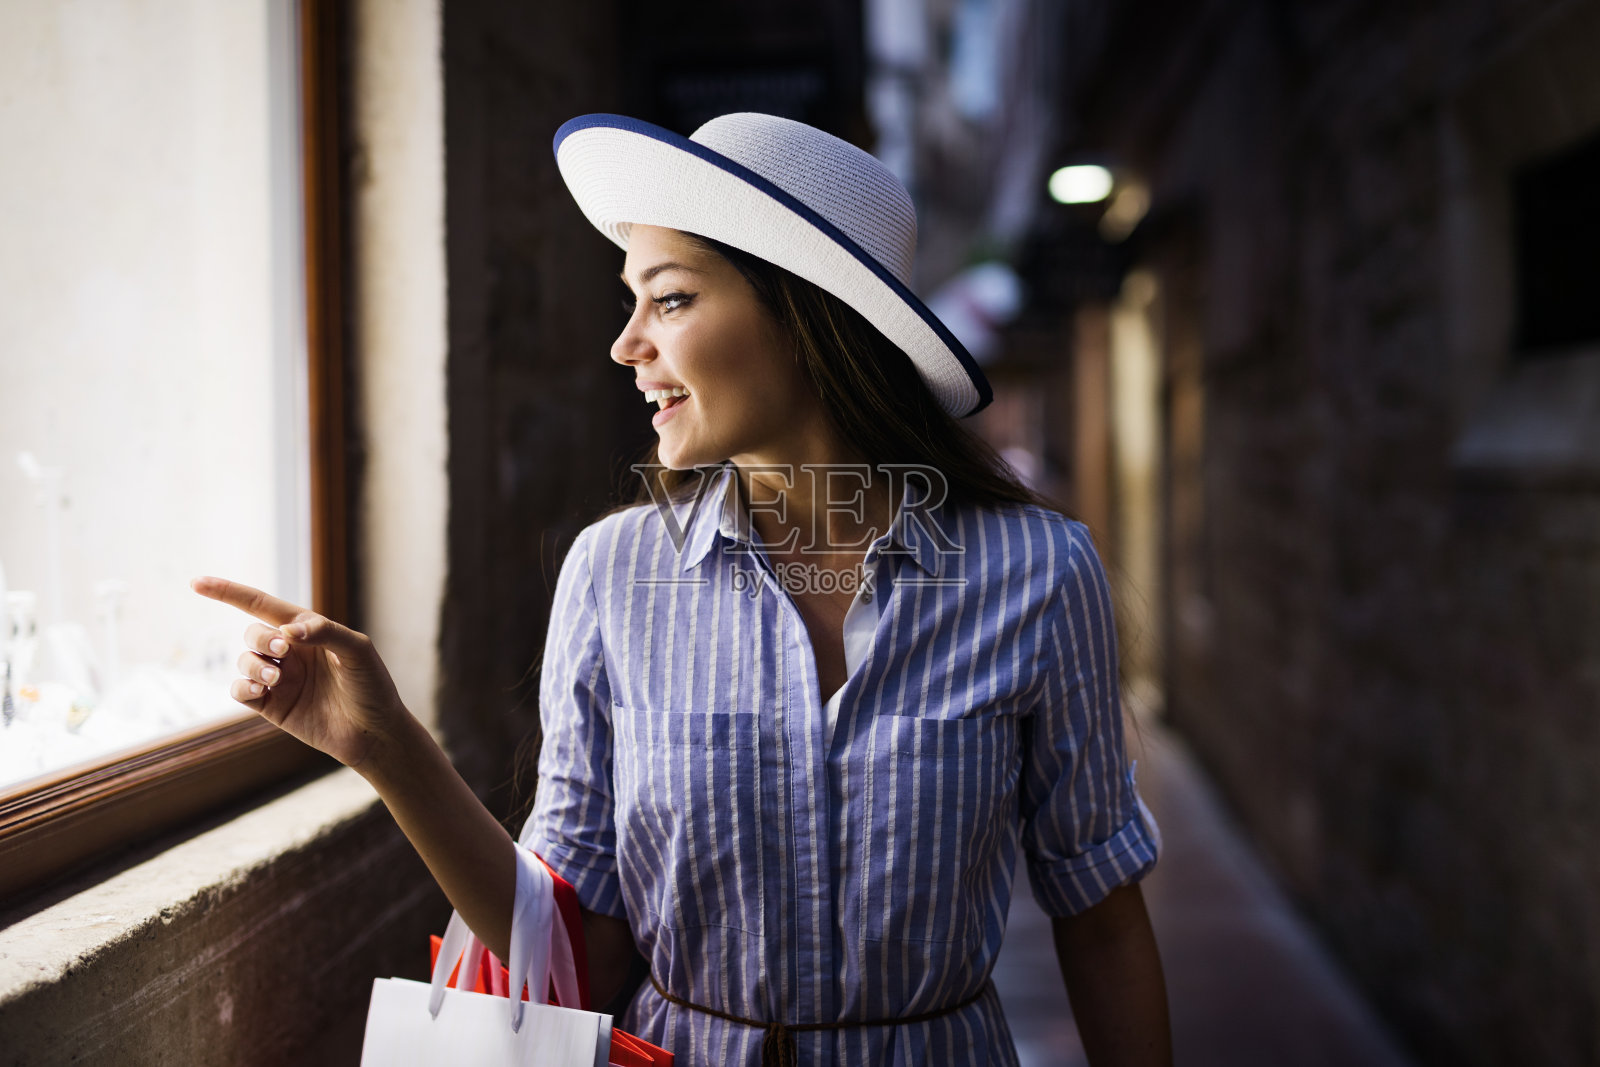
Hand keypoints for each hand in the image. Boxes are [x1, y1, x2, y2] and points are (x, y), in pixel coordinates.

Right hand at [191, 576, 409, 769]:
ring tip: (276, 678)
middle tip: (283, 651)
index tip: (197, 582)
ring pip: (245, 661)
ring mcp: (279, 679)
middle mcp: (290, 652)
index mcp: (308, 630)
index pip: (263, 606)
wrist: (376, 732)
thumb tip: (286, 629)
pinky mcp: (272, 706)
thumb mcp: (357, 651)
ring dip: (254, 665)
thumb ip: (324, 632)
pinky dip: (243, 687)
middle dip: (261, 638)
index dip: (229, 593)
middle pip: (253, 633)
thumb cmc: (372, 686)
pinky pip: (241, 691)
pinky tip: (260, 690)